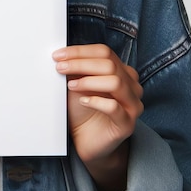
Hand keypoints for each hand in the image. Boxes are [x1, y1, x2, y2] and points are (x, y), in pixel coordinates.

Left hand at [53, 44, 142, 190]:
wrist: (86, 140)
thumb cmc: (82, 109)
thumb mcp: (77, 83)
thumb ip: (76, 68)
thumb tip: (62, 54)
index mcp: (121, 71)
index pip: (104, 51)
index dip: (80, 51)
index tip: (58, 55)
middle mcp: (131, 85)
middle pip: (109, 64)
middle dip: (80, 64)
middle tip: (60, 68)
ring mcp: (132, 105)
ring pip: (115, 82)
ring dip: (88, 81)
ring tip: (71, 85)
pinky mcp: (127, 124)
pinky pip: (114, 107)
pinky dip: (95, 101)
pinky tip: (82, 101)